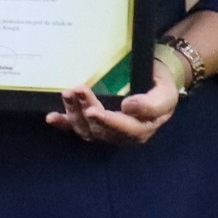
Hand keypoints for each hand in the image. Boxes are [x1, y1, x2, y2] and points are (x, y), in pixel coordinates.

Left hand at [48, 79, 177, 144]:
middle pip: (99, 129)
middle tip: (77, 90)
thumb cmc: (161, 89)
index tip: (93, 110)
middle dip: (86, 110)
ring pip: (85, 128)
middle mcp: (119, 135)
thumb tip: (128, 107)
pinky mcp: (93, 122)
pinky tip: (51, 118)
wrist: (154, 82)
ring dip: (73, 113)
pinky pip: (76, 126)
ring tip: (68, 94)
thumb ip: (151, 104)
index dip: (106, 121)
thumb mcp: (166, 94)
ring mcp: (104, 130)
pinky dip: (63, 123)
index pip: (122, 129)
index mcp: (139, 130)